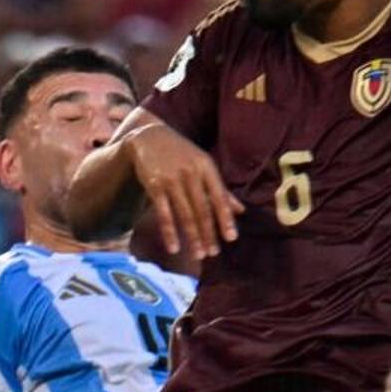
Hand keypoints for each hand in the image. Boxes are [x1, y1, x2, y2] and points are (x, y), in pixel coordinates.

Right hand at [128, 123, 240, 259]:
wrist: (149, 136)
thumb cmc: (182, 154)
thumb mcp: (203, 165)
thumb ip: (220, 189)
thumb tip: (241, 211)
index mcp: (206, 168)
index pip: (219, 197)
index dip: (225, 218)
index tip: (231, 238)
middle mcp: (191, 173)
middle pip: (202, 209)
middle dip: (208, 233)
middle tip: (213, 253)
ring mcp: (172, 179)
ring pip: (184, 214)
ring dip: (192, 237)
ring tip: (198, 255)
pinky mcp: (154, 185)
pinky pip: (163, 213)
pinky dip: (169, 232)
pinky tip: (174, 248)